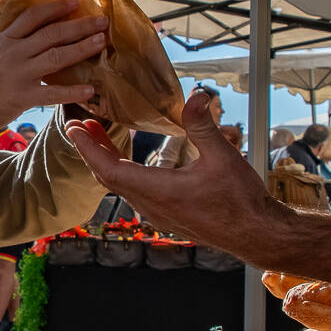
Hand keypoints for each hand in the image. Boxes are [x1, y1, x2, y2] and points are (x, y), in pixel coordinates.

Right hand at [0, 0, 108, 132]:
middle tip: (102, 21)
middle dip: (79, 26)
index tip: (76, 2)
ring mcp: (19, 74)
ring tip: (101, 43)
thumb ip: (18, 40)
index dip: (56, 8)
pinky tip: (89, 89)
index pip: (33, 16)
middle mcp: (14, 52)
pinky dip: (72, 91)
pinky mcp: (23, 96)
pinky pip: (52, 93)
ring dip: (81, 49)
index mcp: (7, 38)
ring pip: (56, 57)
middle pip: (51, 34)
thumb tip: (47, 29)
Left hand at [64, 94, 282, 250]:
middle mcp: (152, 206)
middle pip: (109, 177)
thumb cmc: (241, 200)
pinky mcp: (168, 216)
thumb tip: (197, 95)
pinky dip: (123, 173)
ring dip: (107, 162)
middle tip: (79, 125)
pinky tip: (130, 161)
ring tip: (99, 137)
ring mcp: (158, 214)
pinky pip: (134, 193)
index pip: (109, 169)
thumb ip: (203, 126)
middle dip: (91, 150)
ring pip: (121, 187)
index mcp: (158, 191)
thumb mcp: (222, 157)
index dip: (88, 148)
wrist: (257, 234)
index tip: (73, 128)